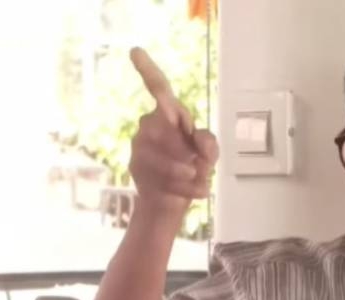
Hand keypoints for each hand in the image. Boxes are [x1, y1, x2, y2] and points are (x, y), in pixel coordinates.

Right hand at [128, 47, 217, 221]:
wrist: (174, 202)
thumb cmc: (193, 169)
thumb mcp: (209, 155)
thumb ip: (208, 143)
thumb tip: (196, 139)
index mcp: (169, 116)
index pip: (158, 88)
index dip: (148, 70)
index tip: (135, 51)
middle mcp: (150, 126)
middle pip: (164, 126)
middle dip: (187, 148)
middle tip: (202, 164)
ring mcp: (139, 146)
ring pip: (161, 156)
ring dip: (186, 171)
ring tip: (201, 179)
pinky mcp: (135, 167)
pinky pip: (161, 176)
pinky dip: (186, 187)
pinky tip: (200, 192)